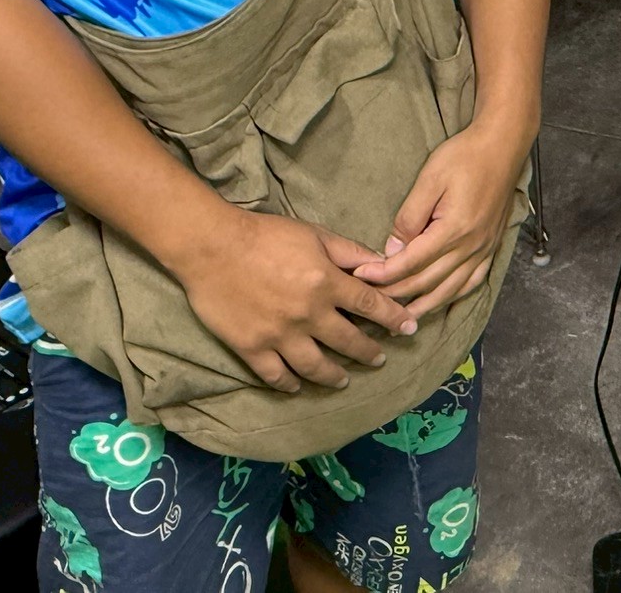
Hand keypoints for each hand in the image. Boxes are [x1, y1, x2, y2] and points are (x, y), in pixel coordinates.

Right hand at [170, 208, 418, 392]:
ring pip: (316, 367)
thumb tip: (381, 265)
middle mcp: (309, 314)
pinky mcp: (252, 348)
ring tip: (343, 380)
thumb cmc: (266, 235)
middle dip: (368, 352)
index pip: (370, 305)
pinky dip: (290, 384)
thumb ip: (349, 253)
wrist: (212, 246)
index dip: (393, 318)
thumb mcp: (315, 234)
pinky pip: (277, 376)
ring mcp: (280, 335)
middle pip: (348, 342)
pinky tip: (298, 386)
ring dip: (334, 376)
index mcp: (327, 283)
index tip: (408, 328)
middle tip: (378, 359)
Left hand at [356, 116, 531, 318]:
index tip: (359, 278)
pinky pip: (472, 282)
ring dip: (423, 306)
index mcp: (454, 229)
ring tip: (401, 318)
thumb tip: (393, 249)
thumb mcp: (429, 178)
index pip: (410, 263)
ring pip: (450, 290)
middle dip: (396, 294)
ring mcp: (484, 249)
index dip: (382, 274)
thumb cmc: (464, 156)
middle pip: (427, 282)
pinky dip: (452, 296)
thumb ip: (409, 217)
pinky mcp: (491, 247)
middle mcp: (471, 246)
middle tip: (370, 301)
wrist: (503, 146)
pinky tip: (439, 301)